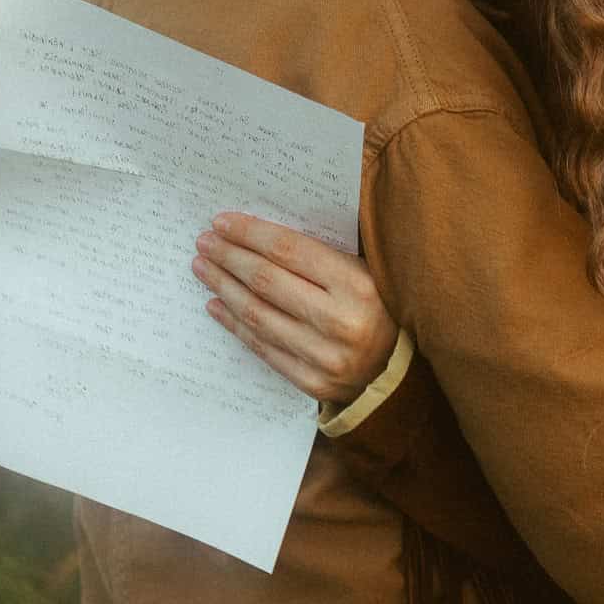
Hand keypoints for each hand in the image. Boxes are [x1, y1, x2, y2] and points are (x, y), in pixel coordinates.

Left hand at [193, 214, 398, 408]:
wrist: (400, 369)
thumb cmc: (379, 307)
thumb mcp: (364, 271)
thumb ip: (321, 255)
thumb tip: (259, 234)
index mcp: (359, 284)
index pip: (289, 251)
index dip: (251, 234)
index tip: (223, 222)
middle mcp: (341, 321)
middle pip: (267, 282)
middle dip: (230, 257)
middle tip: (205, 242)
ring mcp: (325, 356)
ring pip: (259, 315)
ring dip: (224, 288)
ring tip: (204, 268)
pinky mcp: (312, 381)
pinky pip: (263, 348)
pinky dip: (235, 324)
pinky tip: (217, 305)